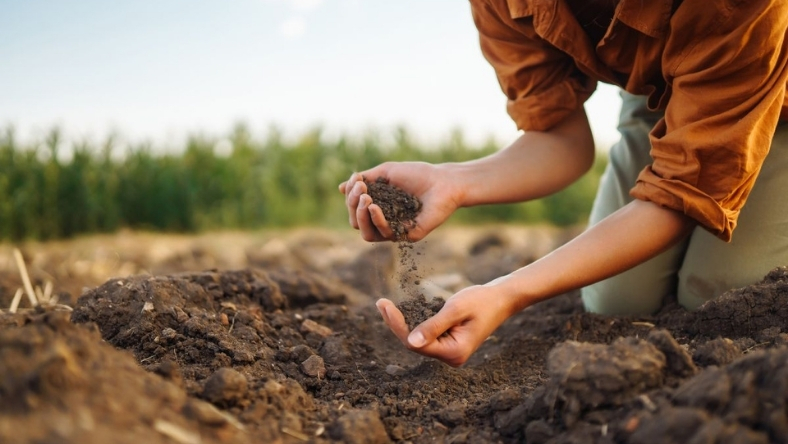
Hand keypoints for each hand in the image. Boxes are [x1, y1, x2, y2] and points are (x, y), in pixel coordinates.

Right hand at [338, 162, 461, 241]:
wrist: (443, 181)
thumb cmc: (417, 175)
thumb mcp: (386, 172)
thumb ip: (364, 180)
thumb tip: (341, 188)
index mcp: (378, 206)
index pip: (355, 209)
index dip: (350, 197)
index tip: (357, 180)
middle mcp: (384, 220)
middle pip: (356, 223)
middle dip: (352, 206)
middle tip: (361, 190)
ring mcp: (395, 230)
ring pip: (366, 234)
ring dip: (360, 216)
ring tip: (365, 199)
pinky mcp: (407, 235)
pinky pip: (384, 234)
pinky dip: (376, 220)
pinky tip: (374, 207)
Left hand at [375, 285, 514, 366]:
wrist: (502, 298)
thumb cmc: (482, 301)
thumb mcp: (455, 309)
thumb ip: (433, 326)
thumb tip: (410, 342)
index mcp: (454, 353)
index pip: (416, 344)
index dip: (397, 325)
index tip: (384, 305)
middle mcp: (451, 357)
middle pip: (414, 344)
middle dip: (397, 324)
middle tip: (381, 303)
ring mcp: (450, 352)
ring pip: (418, 340)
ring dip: (403, 323)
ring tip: (385, 305)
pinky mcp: (448, 343)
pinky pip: (426, 335)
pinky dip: (414, 322)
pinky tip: (401, 311)